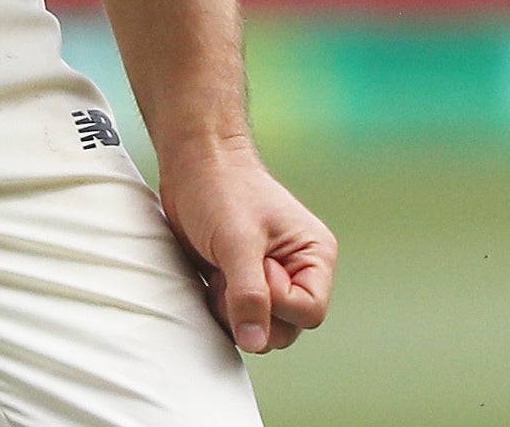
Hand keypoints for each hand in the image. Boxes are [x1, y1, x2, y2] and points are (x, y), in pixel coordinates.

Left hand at [163, 144, 335, 354]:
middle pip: (286, 330)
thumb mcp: (237, 243)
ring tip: (222, 273)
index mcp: (315, 255)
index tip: (257, 269)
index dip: (279, 303)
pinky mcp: (245, 287)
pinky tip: (214, 278)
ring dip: (233, 313)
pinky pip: (238, 323)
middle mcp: (299, 272)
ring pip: (259, 331)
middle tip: (233, 273)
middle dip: (253, 312)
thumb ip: (249, 295)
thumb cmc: (223, 191)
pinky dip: (221, 311)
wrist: (194, 168)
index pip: (311, 312)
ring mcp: (271, 282)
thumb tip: (255, 341)